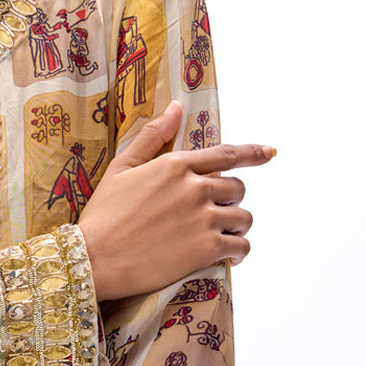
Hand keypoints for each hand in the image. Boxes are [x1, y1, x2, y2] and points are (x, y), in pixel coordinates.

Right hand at [78, 101, 274, 301]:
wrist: (94, 258)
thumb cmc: (103, 214)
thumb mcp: (121, 167)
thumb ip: (153, 136)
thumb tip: (177, 107)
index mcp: (176, 165)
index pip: (226, 154)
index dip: (253, 153)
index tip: (269, 152)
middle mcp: (195, 188)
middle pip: (237, 188)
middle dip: (230, 200)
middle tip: (214, 214)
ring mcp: (203, 219)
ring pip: (244, 217)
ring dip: (236, 226)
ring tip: (222, 235)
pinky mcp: (207, 249)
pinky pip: (241, 246)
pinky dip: (239, 251)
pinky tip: (229, 255)